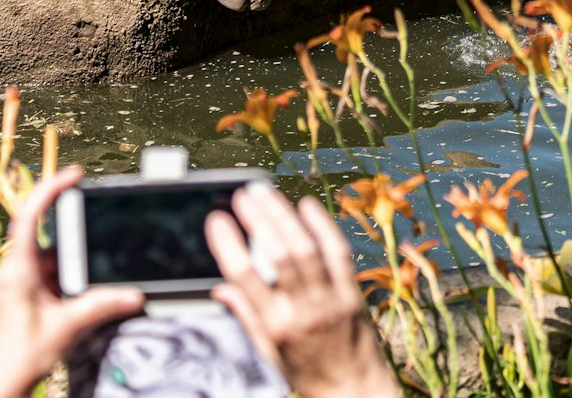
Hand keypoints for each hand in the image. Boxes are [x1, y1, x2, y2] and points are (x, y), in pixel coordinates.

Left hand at [0, 166, 144, 397]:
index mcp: (18, 268)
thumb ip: (101, 306)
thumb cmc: (20, 356)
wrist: (3, 384)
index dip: (50, 189)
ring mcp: (20, 281)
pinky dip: (70, 282)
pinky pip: (53, 276)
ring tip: (78, 298)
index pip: (29, 215)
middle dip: (77, 247)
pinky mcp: (26, 294)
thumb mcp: (67, 327)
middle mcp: (16, 269)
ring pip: (55, 261)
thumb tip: (132, 294)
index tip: (73, 175)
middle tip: (96, 252)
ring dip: (74, 271)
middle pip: (51, 240)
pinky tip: (79, 300)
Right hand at [207, 183, 399, 397]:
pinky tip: (306, 205)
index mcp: (275, 326)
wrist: (354, 393)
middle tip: (243, 196)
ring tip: (266, 193)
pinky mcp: (352, 293)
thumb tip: (219, 290)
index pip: (245, 278)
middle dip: (258, 220)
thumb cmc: (308, 374)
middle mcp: (302, 310)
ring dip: (284, 216)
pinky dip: (322, 226)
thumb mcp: (268, 353)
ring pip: (305, 249)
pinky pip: (337, 253)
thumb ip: (246, 316)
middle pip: (278, 256)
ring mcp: (330, 300)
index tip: (216, 220)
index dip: (228, 245)